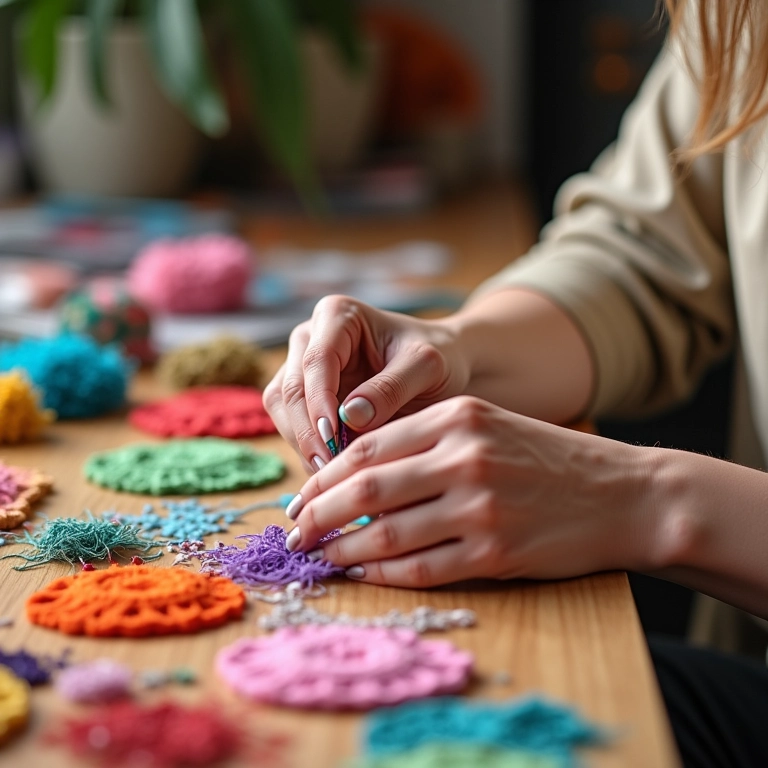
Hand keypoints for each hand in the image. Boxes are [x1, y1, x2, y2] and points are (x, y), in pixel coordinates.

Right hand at [263, 295, 470, 472]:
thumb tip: (349, 417)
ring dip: (303, 444)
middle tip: (331, 468)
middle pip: (291, 389)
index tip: (333, 437)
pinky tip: (334, 470)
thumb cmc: (438, 357)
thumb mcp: (426, 367)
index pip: (317, 360)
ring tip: (334, 473)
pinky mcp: (303, 398)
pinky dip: (309, 450)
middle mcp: (310, 338)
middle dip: (308, 431)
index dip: (319, 401)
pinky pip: (291, 426)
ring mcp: (302, 368)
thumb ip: (391, 388)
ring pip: (283, 411)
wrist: (442, 367)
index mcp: (337, 316)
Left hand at [283, 396, 655, 586]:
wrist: (623, 493)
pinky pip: (420, 566)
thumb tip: (357, 478)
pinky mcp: (495, 552)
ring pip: (386, 532)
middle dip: (318, 512)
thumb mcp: (486, 426)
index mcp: (457, 417)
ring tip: (318, 556)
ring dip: (343, 548)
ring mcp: (480, 506)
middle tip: (293, 531)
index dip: (325, 474)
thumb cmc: (547, 459)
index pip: (368, 446)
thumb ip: (425, 443)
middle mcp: (464, 457)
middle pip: (366, 488)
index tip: (301, 495)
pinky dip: (382, 573)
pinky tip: (361, 574)